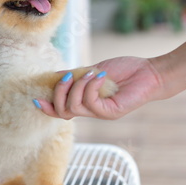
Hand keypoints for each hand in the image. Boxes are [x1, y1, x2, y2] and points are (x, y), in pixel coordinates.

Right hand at [36, 56, 161, 119]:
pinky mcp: (111, 112)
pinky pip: (91, 103)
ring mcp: (102, 114)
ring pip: (74, 108)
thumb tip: (56, 76)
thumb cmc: (125, 70)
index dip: (47, 108)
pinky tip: (101, 76)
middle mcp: (93, 112)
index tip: (36, 99)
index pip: (62, 111)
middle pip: (63, 112)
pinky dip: (91, 87)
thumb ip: (76, 76)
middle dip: (59, 92)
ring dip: (77, 87)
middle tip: (67, 76)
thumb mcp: (94, 71)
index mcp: (87, 103)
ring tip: (91, 73)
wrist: (150, 72)